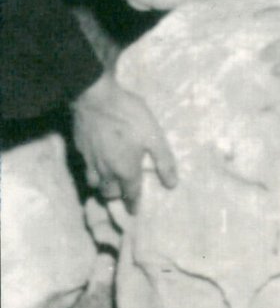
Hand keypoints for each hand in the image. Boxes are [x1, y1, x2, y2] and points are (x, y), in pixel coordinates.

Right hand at [72, 72, 176, 211]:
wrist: (95, 97)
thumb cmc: (129, 115)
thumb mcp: (154, 136)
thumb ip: (164, 161)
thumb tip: (172, 184)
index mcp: (126, 171)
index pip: (130, 195)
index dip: (134, 205)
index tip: (135, 211)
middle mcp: (106, 172)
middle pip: (110, 193)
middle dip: (118, 196)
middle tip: (123, 193)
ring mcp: (90, 162)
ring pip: (95, 184)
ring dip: (103, 186)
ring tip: (109, 181)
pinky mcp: (80, 150)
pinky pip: (86, 168)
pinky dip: (92, 171)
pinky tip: (96, 162)